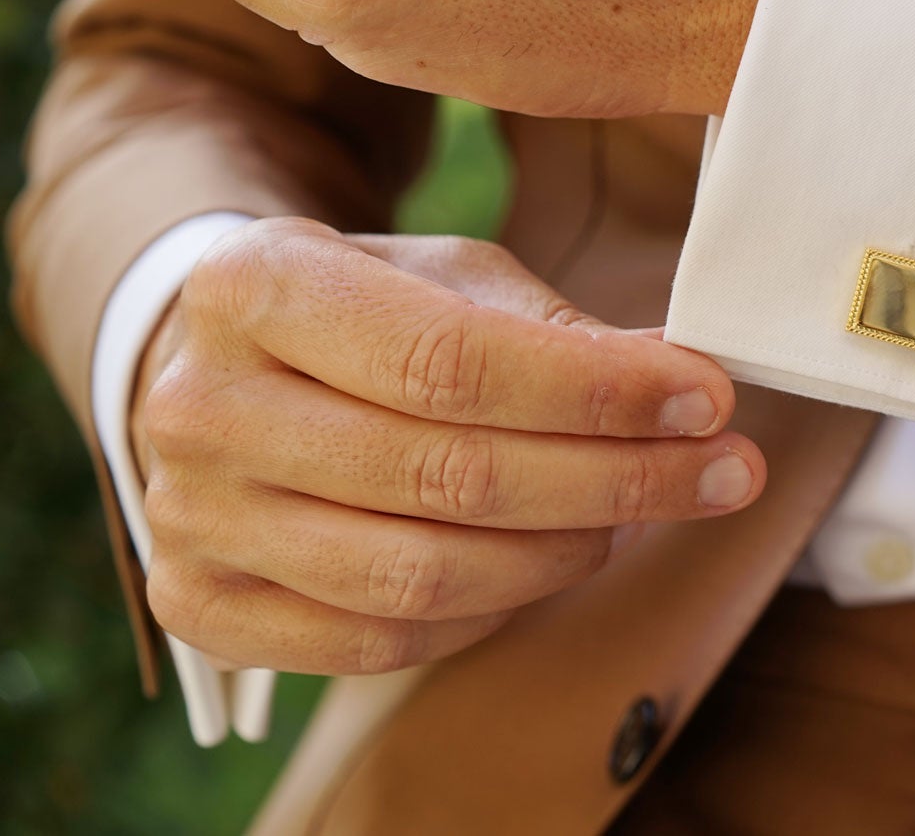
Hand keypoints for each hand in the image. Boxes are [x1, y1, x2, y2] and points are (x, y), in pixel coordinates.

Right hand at [132, 218, 763, 675]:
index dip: (595, 391)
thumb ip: (554, 329)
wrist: (219, 365)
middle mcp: (201, 406)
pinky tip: (552, 561)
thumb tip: (681, 381)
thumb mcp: (446, 274)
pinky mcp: (203, 606)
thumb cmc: (360, 308)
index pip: (449, 359)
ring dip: (566, 552)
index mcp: (255, 285)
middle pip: (448, 474)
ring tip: (641, 513)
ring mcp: (191, 517)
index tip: (706, 398)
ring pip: (422, 573)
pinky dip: (493, 610)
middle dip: (616, 478)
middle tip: (722, 469)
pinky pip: (382, 640)